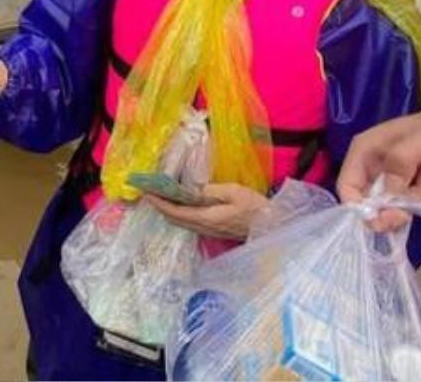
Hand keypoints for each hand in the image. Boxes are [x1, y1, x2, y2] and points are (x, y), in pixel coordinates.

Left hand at [144, 183, 269, 239]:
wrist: (273, 226)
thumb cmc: (256, 207)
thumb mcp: (233, 192)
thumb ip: (210, 191)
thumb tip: (189, 189)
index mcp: (207, 218)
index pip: (175, 212)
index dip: (159, 203)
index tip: (146, 193)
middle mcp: (204, 228)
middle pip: (174, 219)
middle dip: (159, 207)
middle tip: (148, 192)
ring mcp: (209, 231)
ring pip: (181, 222)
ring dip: (168, 210)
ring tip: (159, 196)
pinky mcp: (214, 231)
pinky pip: (189, 223)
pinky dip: (179, 213)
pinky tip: (179, 203)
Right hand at [337, 88, 420, 231]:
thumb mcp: (416, 142)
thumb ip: (399, 162)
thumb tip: (388, 192)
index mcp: (365, 152)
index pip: (347, 184)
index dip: (355, 204)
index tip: (374, 218)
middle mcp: (374, 169)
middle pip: (363, 201)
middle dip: (377, 215)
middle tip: (398, 218)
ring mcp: (392, 181)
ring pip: (382, 209)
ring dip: (394, 217)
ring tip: (409, 214)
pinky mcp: (410, 191)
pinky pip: (403, 209)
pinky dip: (411, 213)